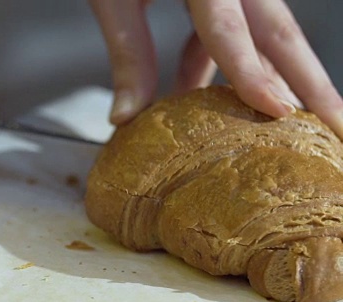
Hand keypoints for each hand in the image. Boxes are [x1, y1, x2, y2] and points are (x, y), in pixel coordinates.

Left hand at [89, 0, 342, 136]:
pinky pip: (239, 33)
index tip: (279, 110)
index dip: (252, 73)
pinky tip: (217, 98)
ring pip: (268, 37)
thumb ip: (128, 54)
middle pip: (279, 34)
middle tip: (340, 126)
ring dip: (282, 80)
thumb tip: (125, 119)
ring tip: (301, 124)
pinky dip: (233, 66)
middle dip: (312, 84)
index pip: (228, 30)